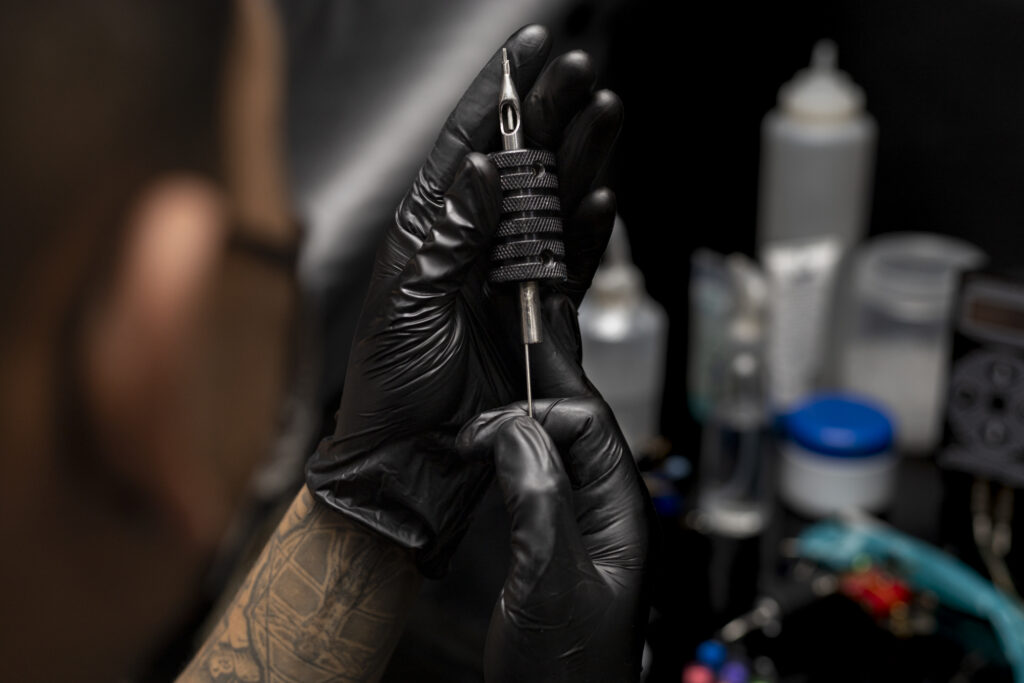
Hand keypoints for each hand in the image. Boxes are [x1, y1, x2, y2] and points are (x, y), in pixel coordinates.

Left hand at [305, 24, 623, 575]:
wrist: (411, 462)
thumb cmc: (389, 388)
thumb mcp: (408, 302)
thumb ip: (451, 235)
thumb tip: (482, 168)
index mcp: (428, 234)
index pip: (466, 147)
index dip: (497, 96)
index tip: (528, 49)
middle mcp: (470, 248)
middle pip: (518, 166)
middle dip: (550, 114)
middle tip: (582, 72)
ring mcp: (506, 279)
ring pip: (552, 205)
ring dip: (580, 160)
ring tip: (606, 114)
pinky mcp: (538, 316)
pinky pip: (571, 265)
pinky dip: (588, 235)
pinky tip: (602, 202)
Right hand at [458, 398, 651, 682]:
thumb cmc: (569, 673)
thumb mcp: (551, 581)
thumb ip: (539, 501)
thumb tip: (515, 431)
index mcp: (621, 512)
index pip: (588, 424)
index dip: (537, 413)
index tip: (485, 432)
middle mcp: (605, 510)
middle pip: (574, 429)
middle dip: (528, 408)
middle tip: (478, 412)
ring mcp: (581, 524)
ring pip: (553, 451)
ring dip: (514, 434)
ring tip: (473, 435)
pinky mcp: (555, 539)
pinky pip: (537, 481)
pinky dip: (508, 462)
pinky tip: (485, 462)